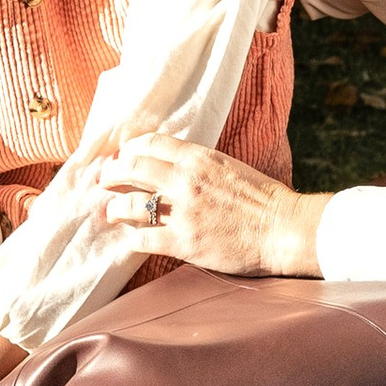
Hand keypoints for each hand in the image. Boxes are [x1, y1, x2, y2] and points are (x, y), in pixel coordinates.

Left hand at [94, 133, 325, 277]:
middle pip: (132, 168)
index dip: (129, 148)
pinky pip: (144, 239)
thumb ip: (200, 164)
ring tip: (108, 211)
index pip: (151, 143)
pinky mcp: (184, 242)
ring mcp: (183, 212)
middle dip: (111, 173)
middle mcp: (185, 181)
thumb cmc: (262, 199)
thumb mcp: (229, 167)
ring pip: (131, 204)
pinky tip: (128, 239)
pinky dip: (131, 238)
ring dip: (114, 207)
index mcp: (199, 158)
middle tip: (102, 180)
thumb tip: (176, 164)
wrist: (283, 228)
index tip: (121, 155)